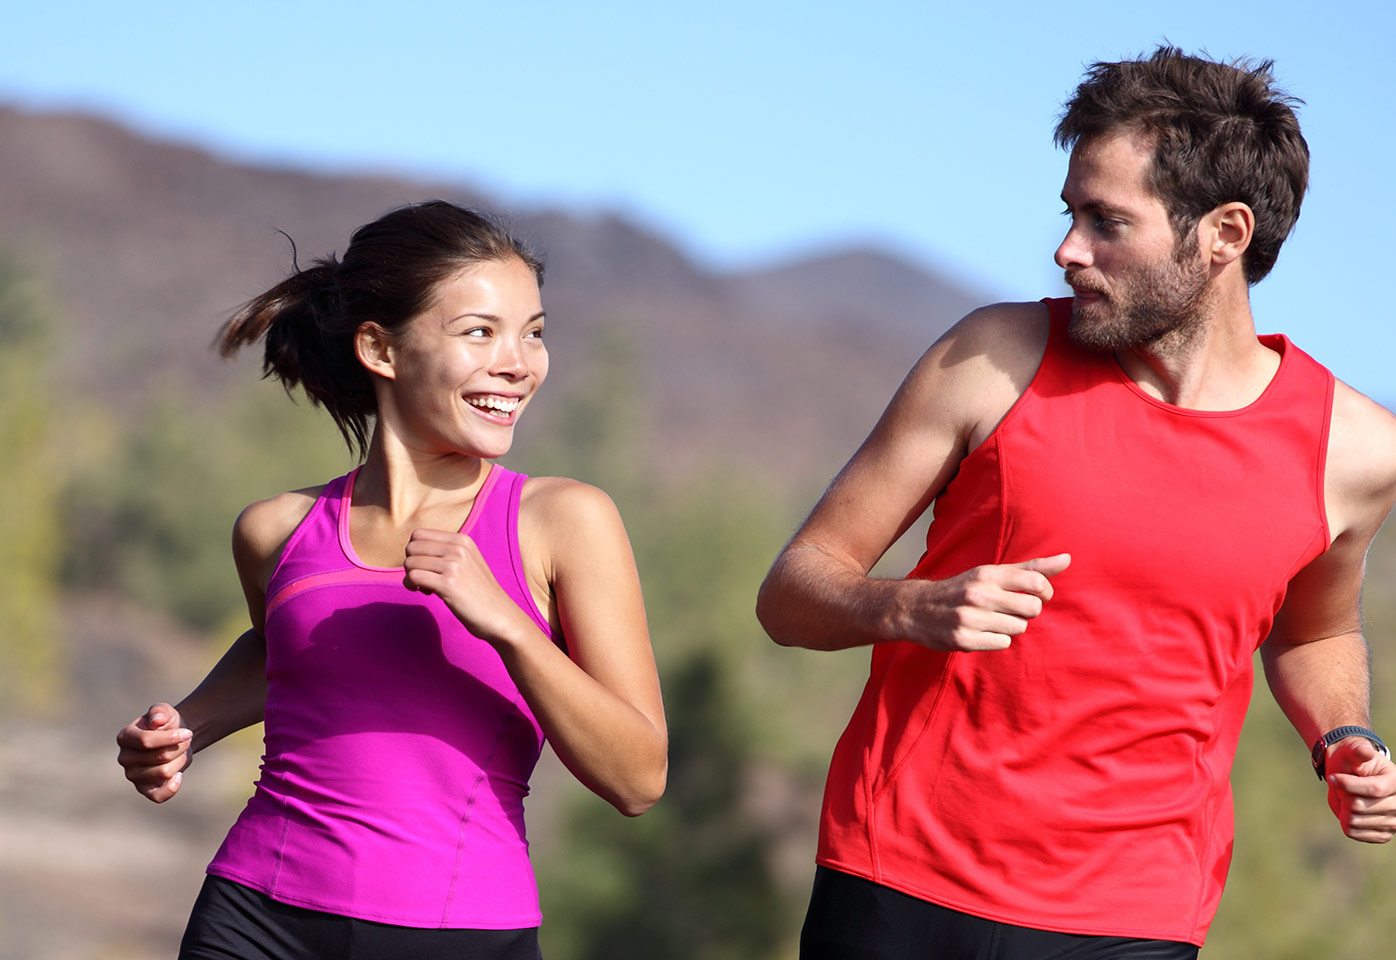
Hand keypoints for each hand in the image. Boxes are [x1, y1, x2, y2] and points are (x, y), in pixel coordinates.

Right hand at [116, 703, 192, 802]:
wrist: (175, 738)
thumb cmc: (167, 723)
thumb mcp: (165, 711)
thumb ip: (160, 711)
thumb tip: (157, 720)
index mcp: (125, 737)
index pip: (146, 741)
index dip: (170, 738)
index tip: (188, 733)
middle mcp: (124, 758)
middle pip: (160, 757)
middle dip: (179, 747)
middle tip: (185, 740)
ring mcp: (132, 775)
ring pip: (164, 773)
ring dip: (180, 761)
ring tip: (181, 753)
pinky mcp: (144, 789)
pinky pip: (158, 796)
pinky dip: (172, 787)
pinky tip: (179, 775)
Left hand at [403, 528, 530, 645]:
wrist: (499, 615)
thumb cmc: (480, 592)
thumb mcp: (468, 562)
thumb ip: (446, 552)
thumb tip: (413, 552)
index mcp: (462, 540)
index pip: (418, 534)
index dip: (415, 551)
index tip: (425, 566)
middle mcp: (458, 548)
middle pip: (412, 547)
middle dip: (411, 564)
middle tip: (424, 578)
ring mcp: (453, 565)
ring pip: (410, 562)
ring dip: (411, 577)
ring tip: (426, 587)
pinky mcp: (448, 584)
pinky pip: (414, 577)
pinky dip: (412, 586)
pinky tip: (426, 592)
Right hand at [895, 554, 1070, 650]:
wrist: (916, 608)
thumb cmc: (963, 589)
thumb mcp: (991, 573)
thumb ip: (1030, 568)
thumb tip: (1068, 558)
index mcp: (987, 574)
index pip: (1035, 581)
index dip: (1045, 591)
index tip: (1039, 595)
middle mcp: (979, 594)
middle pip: (1032, 609)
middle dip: (1028, 612)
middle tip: (1012, 610)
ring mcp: (970, 618)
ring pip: (1018, 628)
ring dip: (1010, 626)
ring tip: (991, 620)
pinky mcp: (964, 639)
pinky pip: (1002, 643)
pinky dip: (996, 639)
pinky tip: (982, 632)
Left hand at [1326, 738, 1395, 842]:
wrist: (1350, 776)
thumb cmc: (1351, 761)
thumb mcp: (1352, 751)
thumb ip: (1357, 751)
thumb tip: (1364, 751)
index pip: (1374, 789)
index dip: (1348, 784)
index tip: (1332, 778)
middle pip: (1359, 806)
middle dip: (1343, 795)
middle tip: (1343, 788)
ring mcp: (1394, 823)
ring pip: (1353, 820)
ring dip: (1342, 808)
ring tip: (1348, 798)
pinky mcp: (1382, 835)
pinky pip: (1352, 832)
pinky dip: (1343, 821)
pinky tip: (1349, 811)